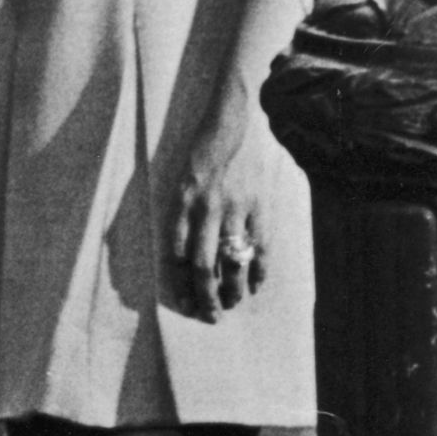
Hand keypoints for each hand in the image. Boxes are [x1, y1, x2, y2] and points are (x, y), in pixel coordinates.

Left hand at [162, 109, 272, 320]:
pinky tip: (256, 284)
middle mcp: (206, 208)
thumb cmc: (204, 148)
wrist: (237, 119)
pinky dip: (259, 270)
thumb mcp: (180, 175)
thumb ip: (180, 210)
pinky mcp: (260, 205)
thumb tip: (179, 247)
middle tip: (209, 316)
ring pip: (233, 261)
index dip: (179, 282)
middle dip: (205, 296)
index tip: (183, 302)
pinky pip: (260, 246)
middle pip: (203, 265)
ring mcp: (236, 208)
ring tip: (231, 305)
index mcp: (181, 201)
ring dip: (232, 289)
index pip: (176, 252)